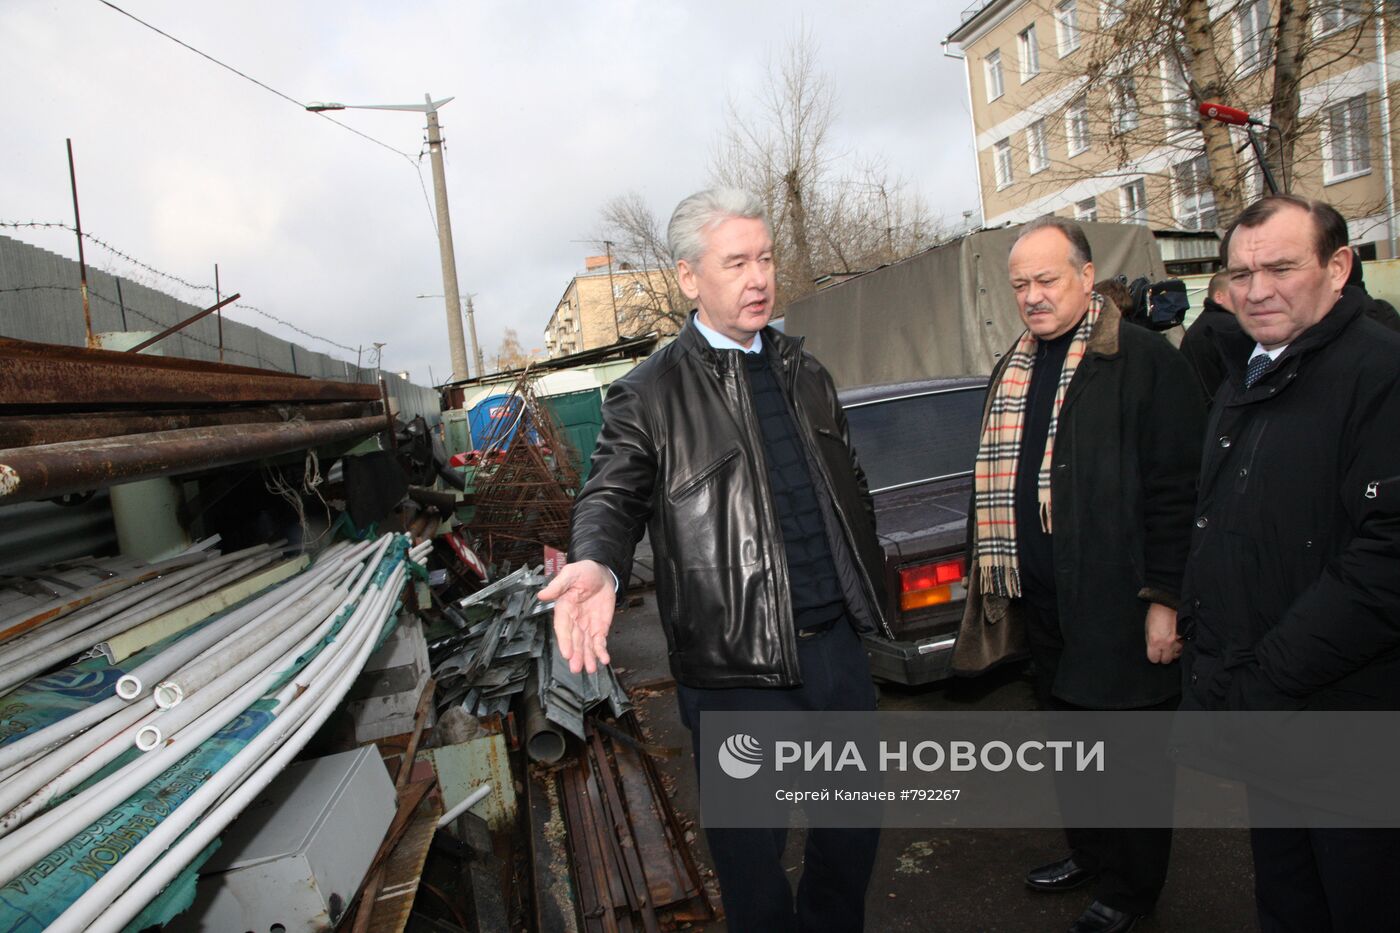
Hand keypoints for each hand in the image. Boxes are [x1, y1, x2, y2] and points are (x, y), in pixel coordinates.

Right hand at [538, 559, 615, 673]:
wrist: (602, 573)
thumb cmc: (583, 572)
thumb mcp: (571, 573)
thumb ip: (558, 585)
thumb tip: (542, 594)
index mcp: (564, 608)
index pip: (563, 628)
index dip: (565, 641)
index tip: (567, 653)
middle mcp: (574, 620)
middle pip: (574, 641)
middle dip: (576, 655)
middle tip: (576, 668)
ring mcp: (587, 626)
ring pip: (586, 645)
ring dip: (588, 658)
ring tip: (590, 669)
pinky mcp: (599, 627)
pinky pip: (599, 641)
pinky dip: (601, 651)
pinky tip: (604, 659)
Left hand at [1145, 602, 1181, 663]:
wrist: (1169, 603)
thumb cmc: (1156, 614)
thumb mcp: (1147, 628)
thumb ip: (1150, 642)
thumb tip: (1152, 650)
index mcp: (1155, 642)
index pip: (1154, 659)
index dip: (1153, 656)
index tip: (1154, 653)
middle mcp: (1167, 644)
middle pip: (1166, 660)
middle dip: (1163, 656)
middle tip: (1162, 650)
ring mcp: (1178, 642)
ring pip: (1176, 655)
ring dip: (1173, 652)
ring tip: (1170, 644)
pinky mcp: (1186, 638)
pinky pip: (1183, 649)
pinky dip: (1180, 647)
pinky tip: (1176, 641)